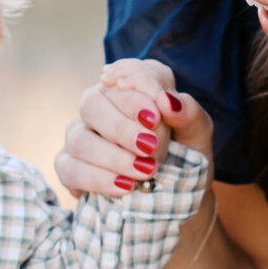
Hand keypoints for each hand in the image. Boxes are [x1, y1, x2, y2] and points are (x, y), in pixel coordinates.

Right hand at [55, 57, 213, 198]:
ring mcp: (80, 135)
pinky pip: (70, 168)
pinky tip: (123, 187)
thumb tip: (168, 101)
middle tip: (150, 146)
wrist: (176, 194)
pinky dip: (97, 179)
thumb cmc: (185, 155)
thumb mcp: (197, 134)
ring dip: (112, 157)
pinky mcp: (70, 164)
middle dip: (121, 127)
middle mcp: (100, 105)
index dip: (137, 92)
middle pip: (92, 102)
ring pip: (79, 138)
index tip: (157, 116)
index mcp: (131, 88)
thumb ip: (189, 114)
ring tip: (144, 172)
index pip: (124, 74)